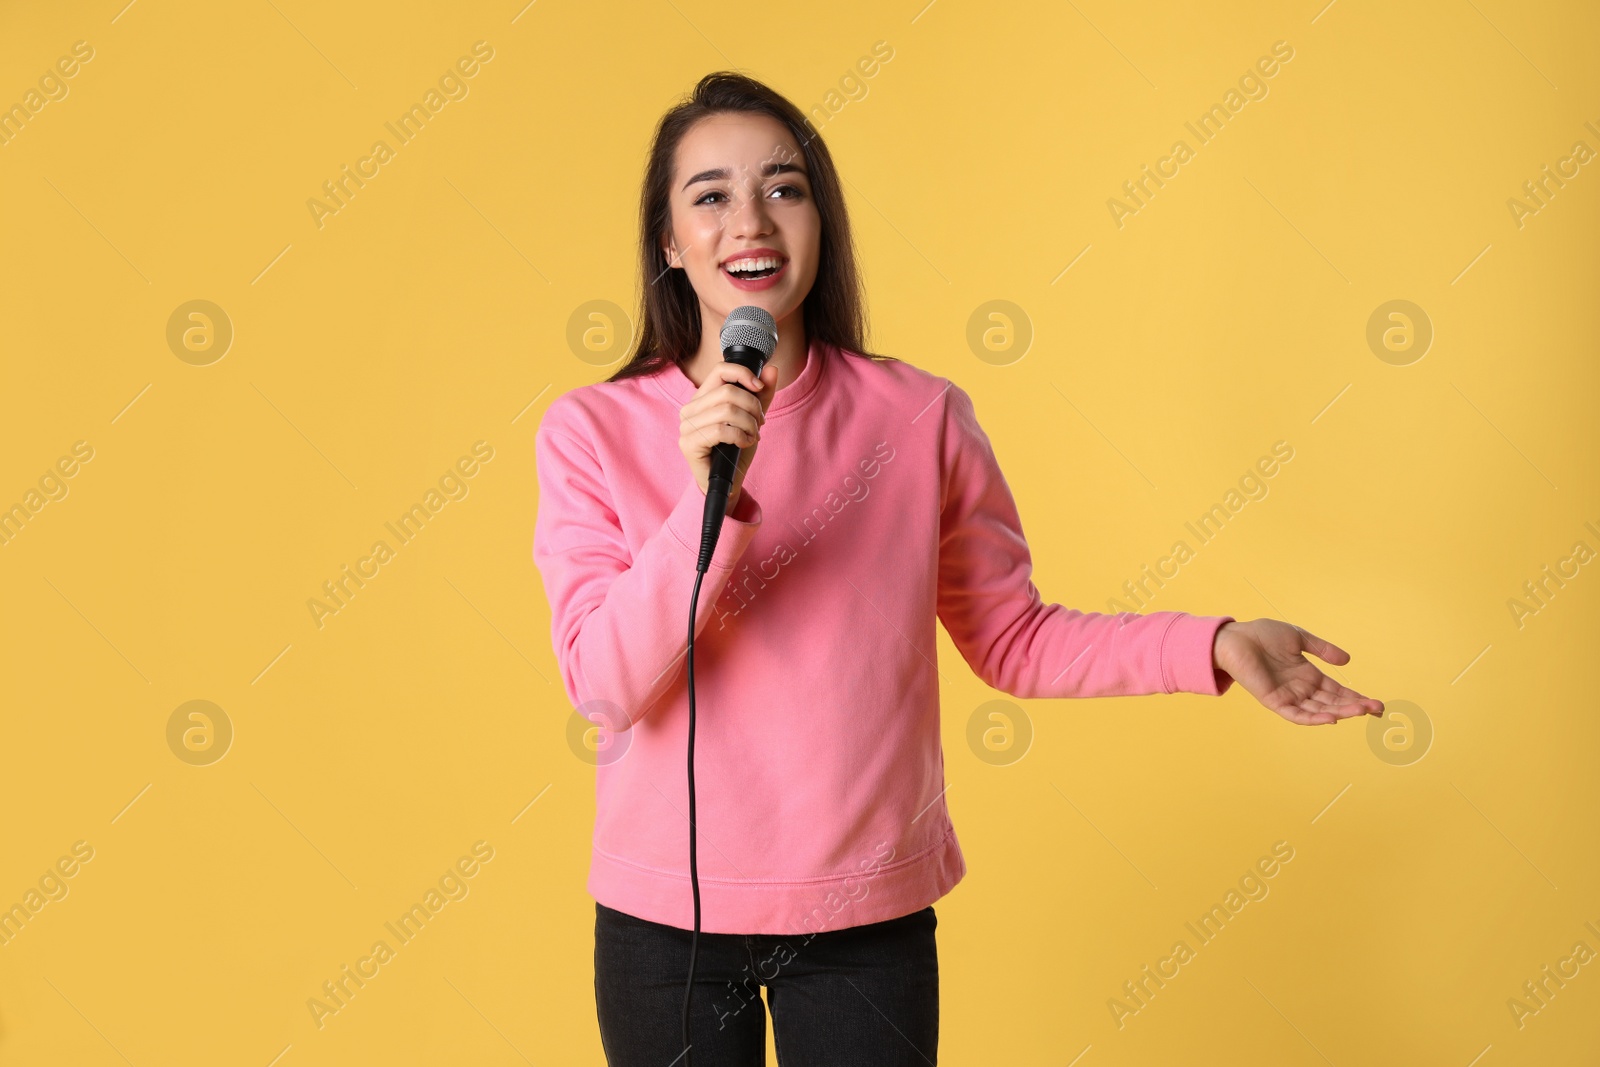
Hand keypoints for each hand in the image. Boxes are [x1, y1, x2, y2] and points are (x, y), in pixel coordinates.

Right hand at [678, 360, 778, 508]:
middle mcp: (690, 409)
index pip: (720, 370)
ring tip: (753, 435)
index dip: (743, 374)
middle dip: (752, 407)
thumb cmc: (736, 449)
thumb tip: (771, 370)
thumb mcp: (752, 418)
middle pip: (728, 391)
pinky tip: (744, 443)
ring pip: (726, 411)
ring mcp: (686, 426)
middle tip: (760, 423)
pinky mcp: (688, 443)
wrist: (728, 482)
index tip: (759, 388)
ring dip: (749, 424)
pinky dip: (740, 436)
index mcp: (702, 398)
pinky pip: (721, 430)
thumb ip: (761, 395)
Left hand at [1212, 619, 1383, 725]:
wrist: (1235, 637)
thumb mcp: (1299, 638)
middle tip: (1377, 710)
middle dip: (1355, 707)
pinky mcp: (1273, 700)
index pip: (1337, 691)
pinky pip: (1296, 714)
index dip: (1356, 697)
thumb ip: (1322, 649)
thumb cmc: (1262, 635)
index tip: (1377, 704)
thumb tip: (1347, 660)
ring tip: (1362, 712)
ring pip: (1319, 710)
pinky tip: (1331, 719)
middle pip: (1333, 703)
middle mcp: (1301, 689)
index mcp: (1308, 675)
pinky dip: (1313, 718)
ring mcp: (1288, 696)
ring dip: (1341, 712)